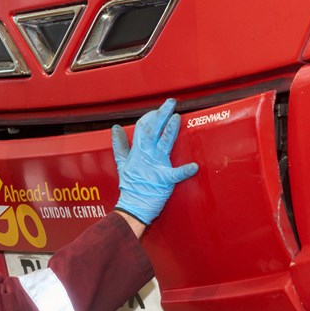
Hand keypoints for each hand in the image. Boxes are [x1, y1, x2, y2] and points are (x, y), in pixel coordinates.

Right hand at [111, 99, 198, 225]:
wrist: (132, 208)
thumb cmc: (130, 188)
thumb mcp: (121, 164)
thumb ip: (120, 145)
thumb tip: (116, 129)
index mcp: (137, 152)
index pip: (142, 128)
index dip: (151, 116)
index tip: (158, 109)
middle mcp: (146, 156)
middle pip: (153, 130)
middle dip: (161, 114)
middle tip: (170, 102)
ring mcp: (155, 167)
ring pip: (163, 143)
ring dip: (171, 130)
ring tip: (177, 118)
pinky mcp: (164, 180)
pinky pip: (176, 174)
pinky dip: (185, 170)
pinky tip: (194, 166)